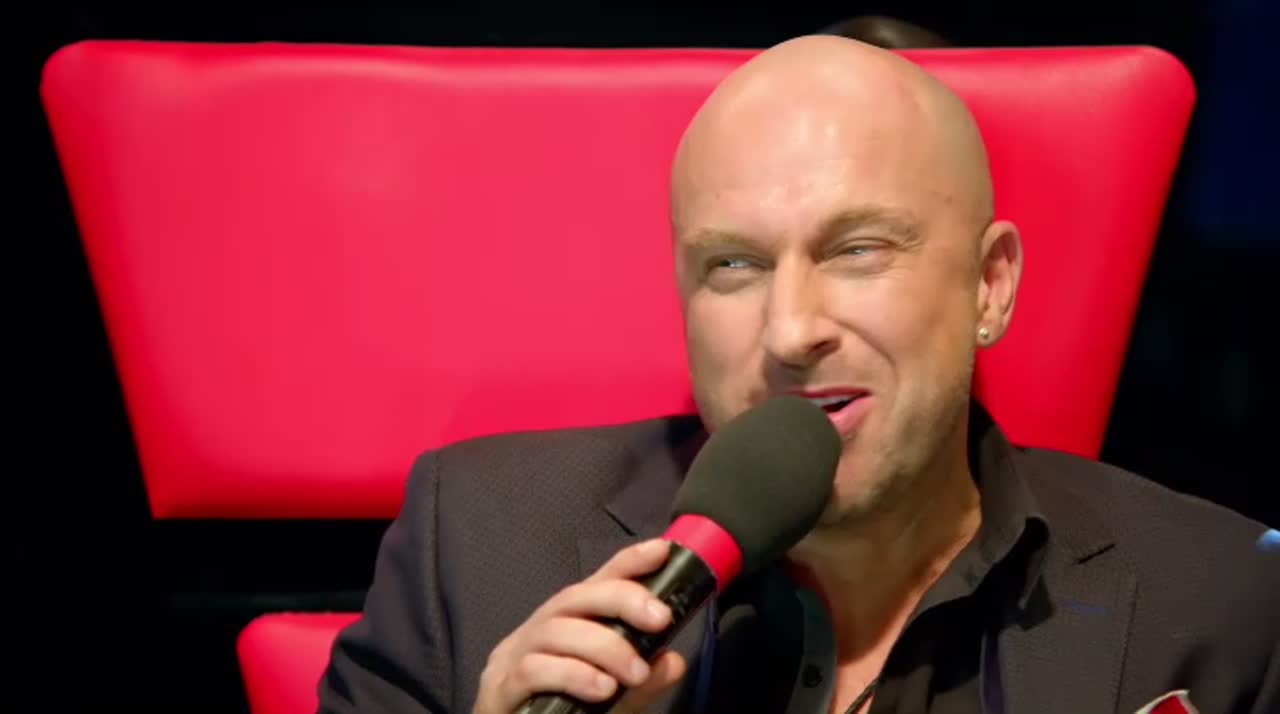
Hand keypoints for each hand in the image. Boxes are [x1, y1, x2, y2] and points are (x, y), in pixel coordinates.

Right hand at [473, 538, 688, 712]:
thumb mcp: (617, 700)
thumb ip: (642, 683)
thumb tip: (673, 661)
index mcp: (567, 627)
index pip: (596, 584)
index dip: (629, 563)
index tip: (662, 551)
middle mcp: (538, 633)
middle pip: (575, 596)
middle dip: (622, 599)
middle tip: (660, 619)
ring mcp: (513, 657)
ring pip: (556, 630)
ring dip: (604, 647)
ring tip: (635, 673)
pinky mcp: (499, 688)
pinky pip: (534, 669)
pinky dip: (574, 675)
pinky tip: (602, 690)